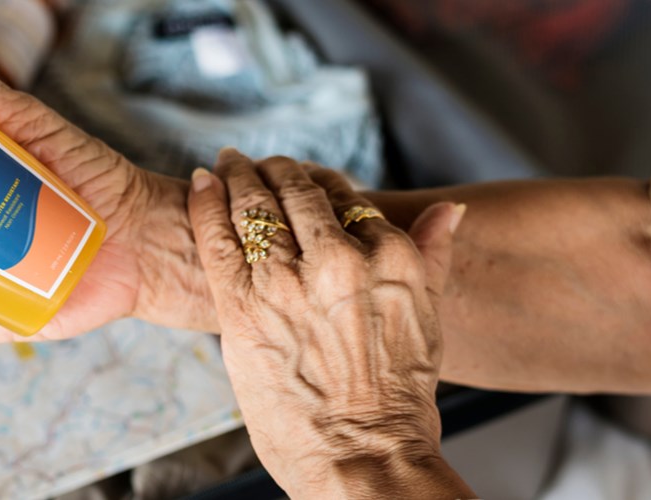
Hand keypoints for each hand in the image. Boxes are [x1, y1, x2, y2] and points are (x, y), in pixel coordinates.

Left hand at [187, 149, 473, 497]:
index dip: (318, 182)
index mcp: (388, 256)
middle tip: (256, 162)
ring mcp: (288, 280)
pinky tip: (200, 183)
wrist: (364, 460)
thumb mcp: (425, 320)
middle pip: (296, 191)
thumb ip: (430, 257)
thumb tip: (449, 211)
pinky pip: (217, 236)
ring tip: (227, 164)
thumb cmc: (398, 402)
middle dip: (274, 170)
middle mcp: (340, 258)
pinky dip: (206, 203)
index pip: (343, 196)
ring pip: (254, 204)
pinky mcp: (244, 306)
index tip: (302, 177)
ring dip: (238, 176)